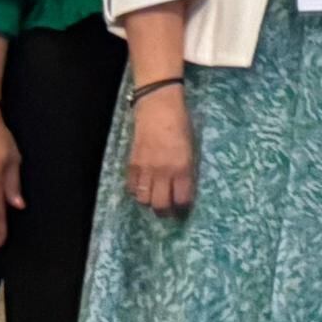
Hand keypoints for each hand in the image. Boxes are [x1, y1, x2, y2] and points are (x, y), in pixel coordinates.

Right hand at [124, 85, 195, 215]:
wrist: (158, 108)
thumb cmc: (181, 124)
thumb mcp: (191, 148)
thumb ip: (186, 169)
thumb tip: (183, 188)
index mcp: (182, 167)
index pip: (182, 198)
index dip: (183, 208)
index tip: (184, 211)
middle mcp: (163, 171)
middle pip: (160, 204)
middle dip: (165, 213)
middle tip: (168, 213)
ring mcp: (145, 168)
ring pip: (143, 199)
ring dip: (149, 204)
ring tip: (154, 202)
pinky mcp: (132, 163)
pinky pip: (131, 187)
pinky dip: (136, 192)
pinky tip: (142, 190)